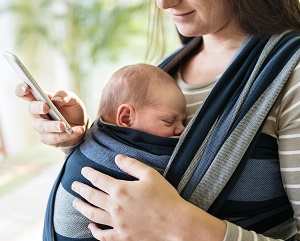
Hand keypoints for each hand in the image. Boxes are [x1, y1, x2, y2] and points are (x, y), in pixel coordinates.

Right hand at [15, 83, 87, 146]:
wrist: (81, 125)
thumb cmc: (72, 110)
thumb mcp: (73, 100)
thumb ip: (66, 96)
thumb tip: (58, 99)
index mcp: (41, 99)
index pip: (25, 94)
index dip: (22, 90)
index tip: (26, 88)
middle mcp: (38, 113)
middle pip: (32, 110)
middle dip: (38, 108)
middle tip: (46, 107)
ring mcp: (41, 127)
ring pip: (43, 127)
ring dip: (53, 126)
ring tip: (64, 125)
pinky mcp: (48, 139)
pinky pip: (54, 138)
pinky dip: (66, 135)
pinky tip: (78, 131)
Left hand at [71, 154, 188, 240]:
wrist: (176, 223)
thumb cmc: (165, 197)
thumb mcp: (150, 175)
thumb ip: (132, 165)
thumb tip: (117, 158)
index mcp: (121, 190)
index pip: (99, 179)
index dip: (90, 174)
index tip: (84, 171)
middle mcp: (115, 207)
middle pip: (92, 196)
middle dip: (81, 189)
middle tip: (74, 185)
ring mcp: (117, 223)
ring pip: (93, 214)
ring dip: (82, 207)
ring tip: (75, 203)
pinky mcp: (123, 236)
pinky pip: (104, 236)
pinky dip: (95, 231)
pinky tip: (91, 226)